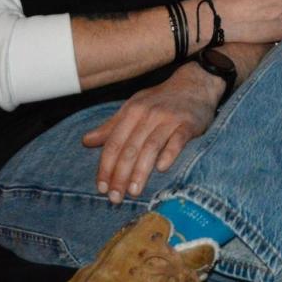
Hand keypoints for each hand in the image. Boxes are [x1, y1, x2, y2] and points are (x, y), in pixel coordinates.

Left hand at [82, 63, 222, 203]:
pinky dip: (169, 154)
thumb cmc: (161, 99)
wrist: (195, 83)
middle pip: (130, 148)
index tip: (102, 188)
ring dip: (141, 171)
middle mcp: (149, 114)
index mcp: (132, 111)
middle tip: (116, 198)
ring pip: (151, 147)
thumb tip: (86, 141)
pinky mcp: (189, 123)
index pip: (114, 143)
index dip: (106, 167)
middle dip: (121, 175)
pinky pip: (178, 140)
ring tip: (134, 192)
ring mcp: (169, 118)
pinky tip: (162, 169)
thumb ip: (112, 126)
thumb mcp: (134, 107)